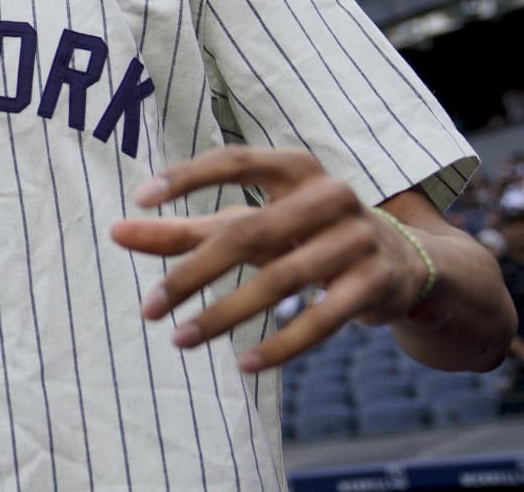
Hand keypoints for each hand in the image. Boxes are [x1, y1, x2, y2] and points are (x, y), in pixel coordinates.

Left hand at [109, 146, 428, 372]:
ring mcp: (358, 238)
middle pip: (248, 231)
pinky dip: (281, 345)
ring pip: (281, 280)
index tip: (139, 199)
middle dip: (193, 273)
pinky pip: (321, 320)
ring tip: (180, 339)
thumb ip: (186, 229)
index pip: (234, 161)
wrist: (407, 264)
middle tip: (149, 307)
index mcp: (294, 168)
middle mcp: (329, 195)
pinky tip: (242, 363)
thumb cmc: (307, 235)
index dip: (188, 176)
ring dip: (226, 314)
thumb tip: (116, 230)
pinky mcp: (376, 284)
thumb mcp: (252, 225)